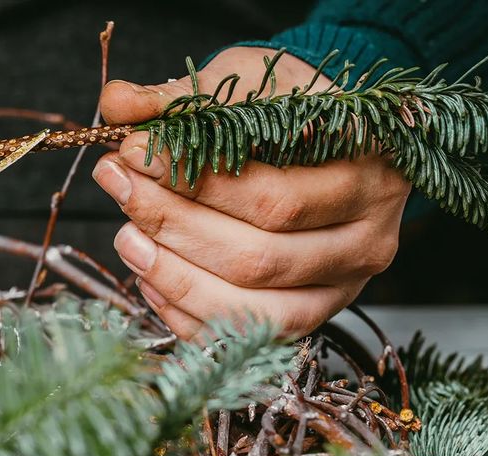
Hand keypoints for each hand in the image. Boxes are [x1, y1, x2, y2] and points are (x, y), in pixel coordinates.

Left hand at [94, 47, 409, 339]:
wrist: (330, 142)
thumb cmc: (288, 110)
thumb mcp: (247, 83)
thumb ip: (185, 98)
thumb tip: (116, 103)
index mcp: (370, 175)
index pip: (274, 196)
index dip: (194, 182)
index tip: (133, 152)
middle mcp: (368, 241)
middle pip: (258, 257)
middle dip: (173, 227)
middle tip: (119, 187)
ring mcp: (341, 290)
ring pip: (249, 309)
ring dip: (173, 277)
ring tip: (126, 237)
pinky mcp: (308, 321)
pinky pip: (238, 340)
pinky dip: (184, 313)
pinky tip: (149, 276)